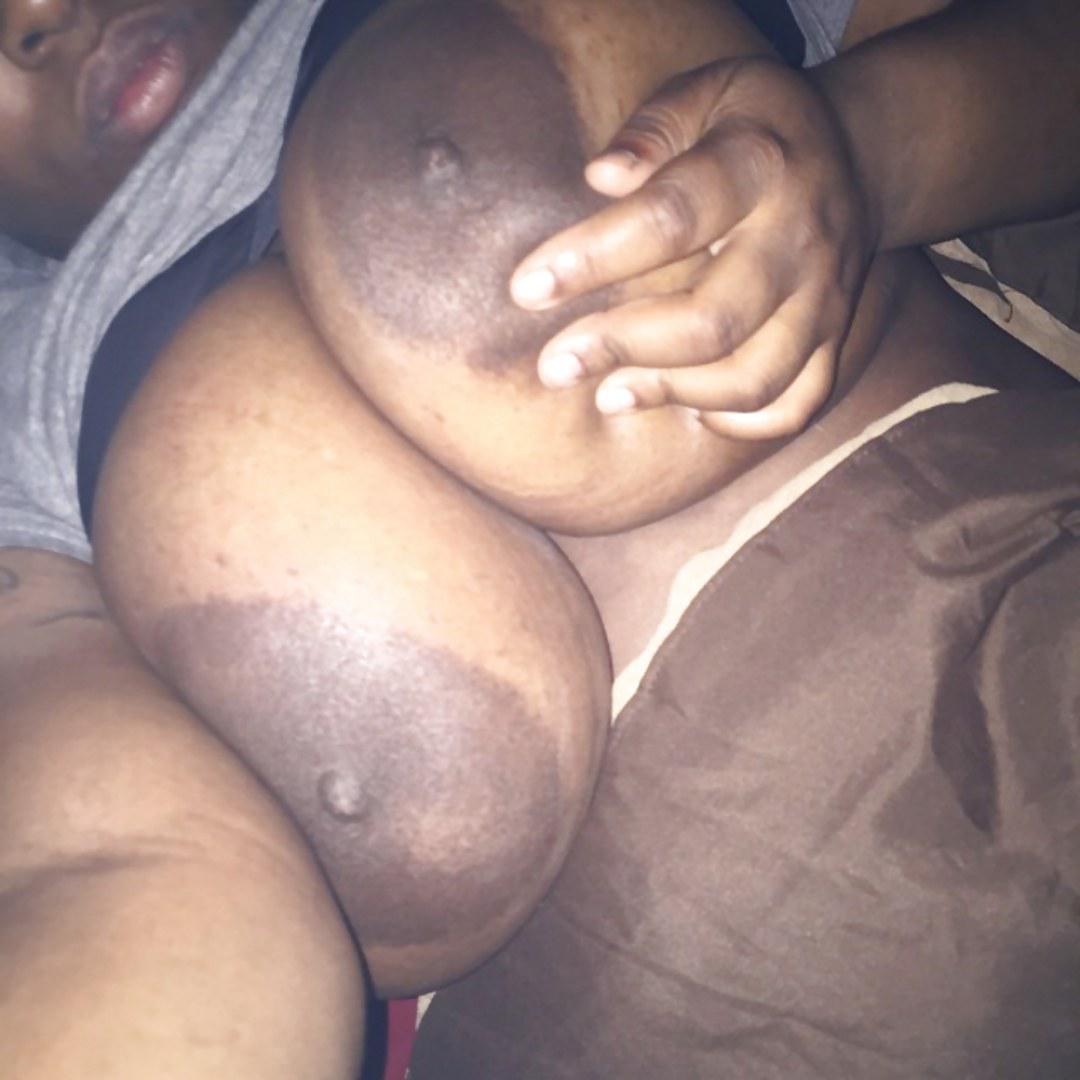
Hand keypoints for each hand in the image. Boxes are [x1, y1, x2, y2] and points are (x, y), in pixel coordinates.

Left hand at [510, 56, 877, 438]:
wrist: (861, 154)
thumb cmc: (755, 124)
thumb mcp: (708, 92)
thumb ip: (654, 128)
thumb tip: (600, 176)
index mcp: (760, 165)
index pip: (671, 217)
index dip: (593, 258)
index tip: (526, 289)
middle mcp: (800, 240)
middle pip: (712, 320)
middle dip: (622, 348)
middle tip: (555, 365)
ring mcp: (824, 299)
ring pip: (753, 378)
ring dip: (672, 394)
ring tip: (608, 393)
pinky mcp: (835, 340)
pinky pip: (795, 405)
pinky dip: (739, 423)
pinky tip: (687, 406)